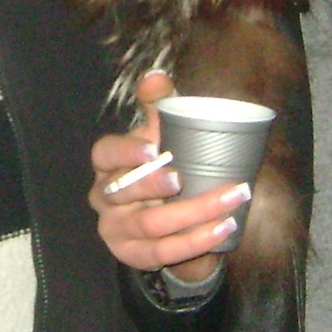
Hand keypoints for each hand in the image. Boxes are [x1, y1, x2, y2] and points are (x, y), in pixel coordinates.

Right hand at [89, 70, 248, 280]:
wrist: (174, 221)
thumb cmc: (166, 167)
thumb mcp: (163, 135)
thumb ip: (159, 105)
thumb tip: (155, 76)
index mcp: (109, 164)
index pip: (104, 154)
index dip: (125, 152)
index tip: (154, 148)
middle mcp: (105, 197)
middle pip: (124, 191)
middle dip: (156, 185)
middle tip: (185, 177)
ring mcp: (116, 230)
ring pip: (149, 224)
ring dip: (191, 213)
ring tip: (227, 203)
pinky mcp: (133, 255)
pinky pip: (162, 252)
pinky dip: (194, 241)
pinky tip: (221, 229)